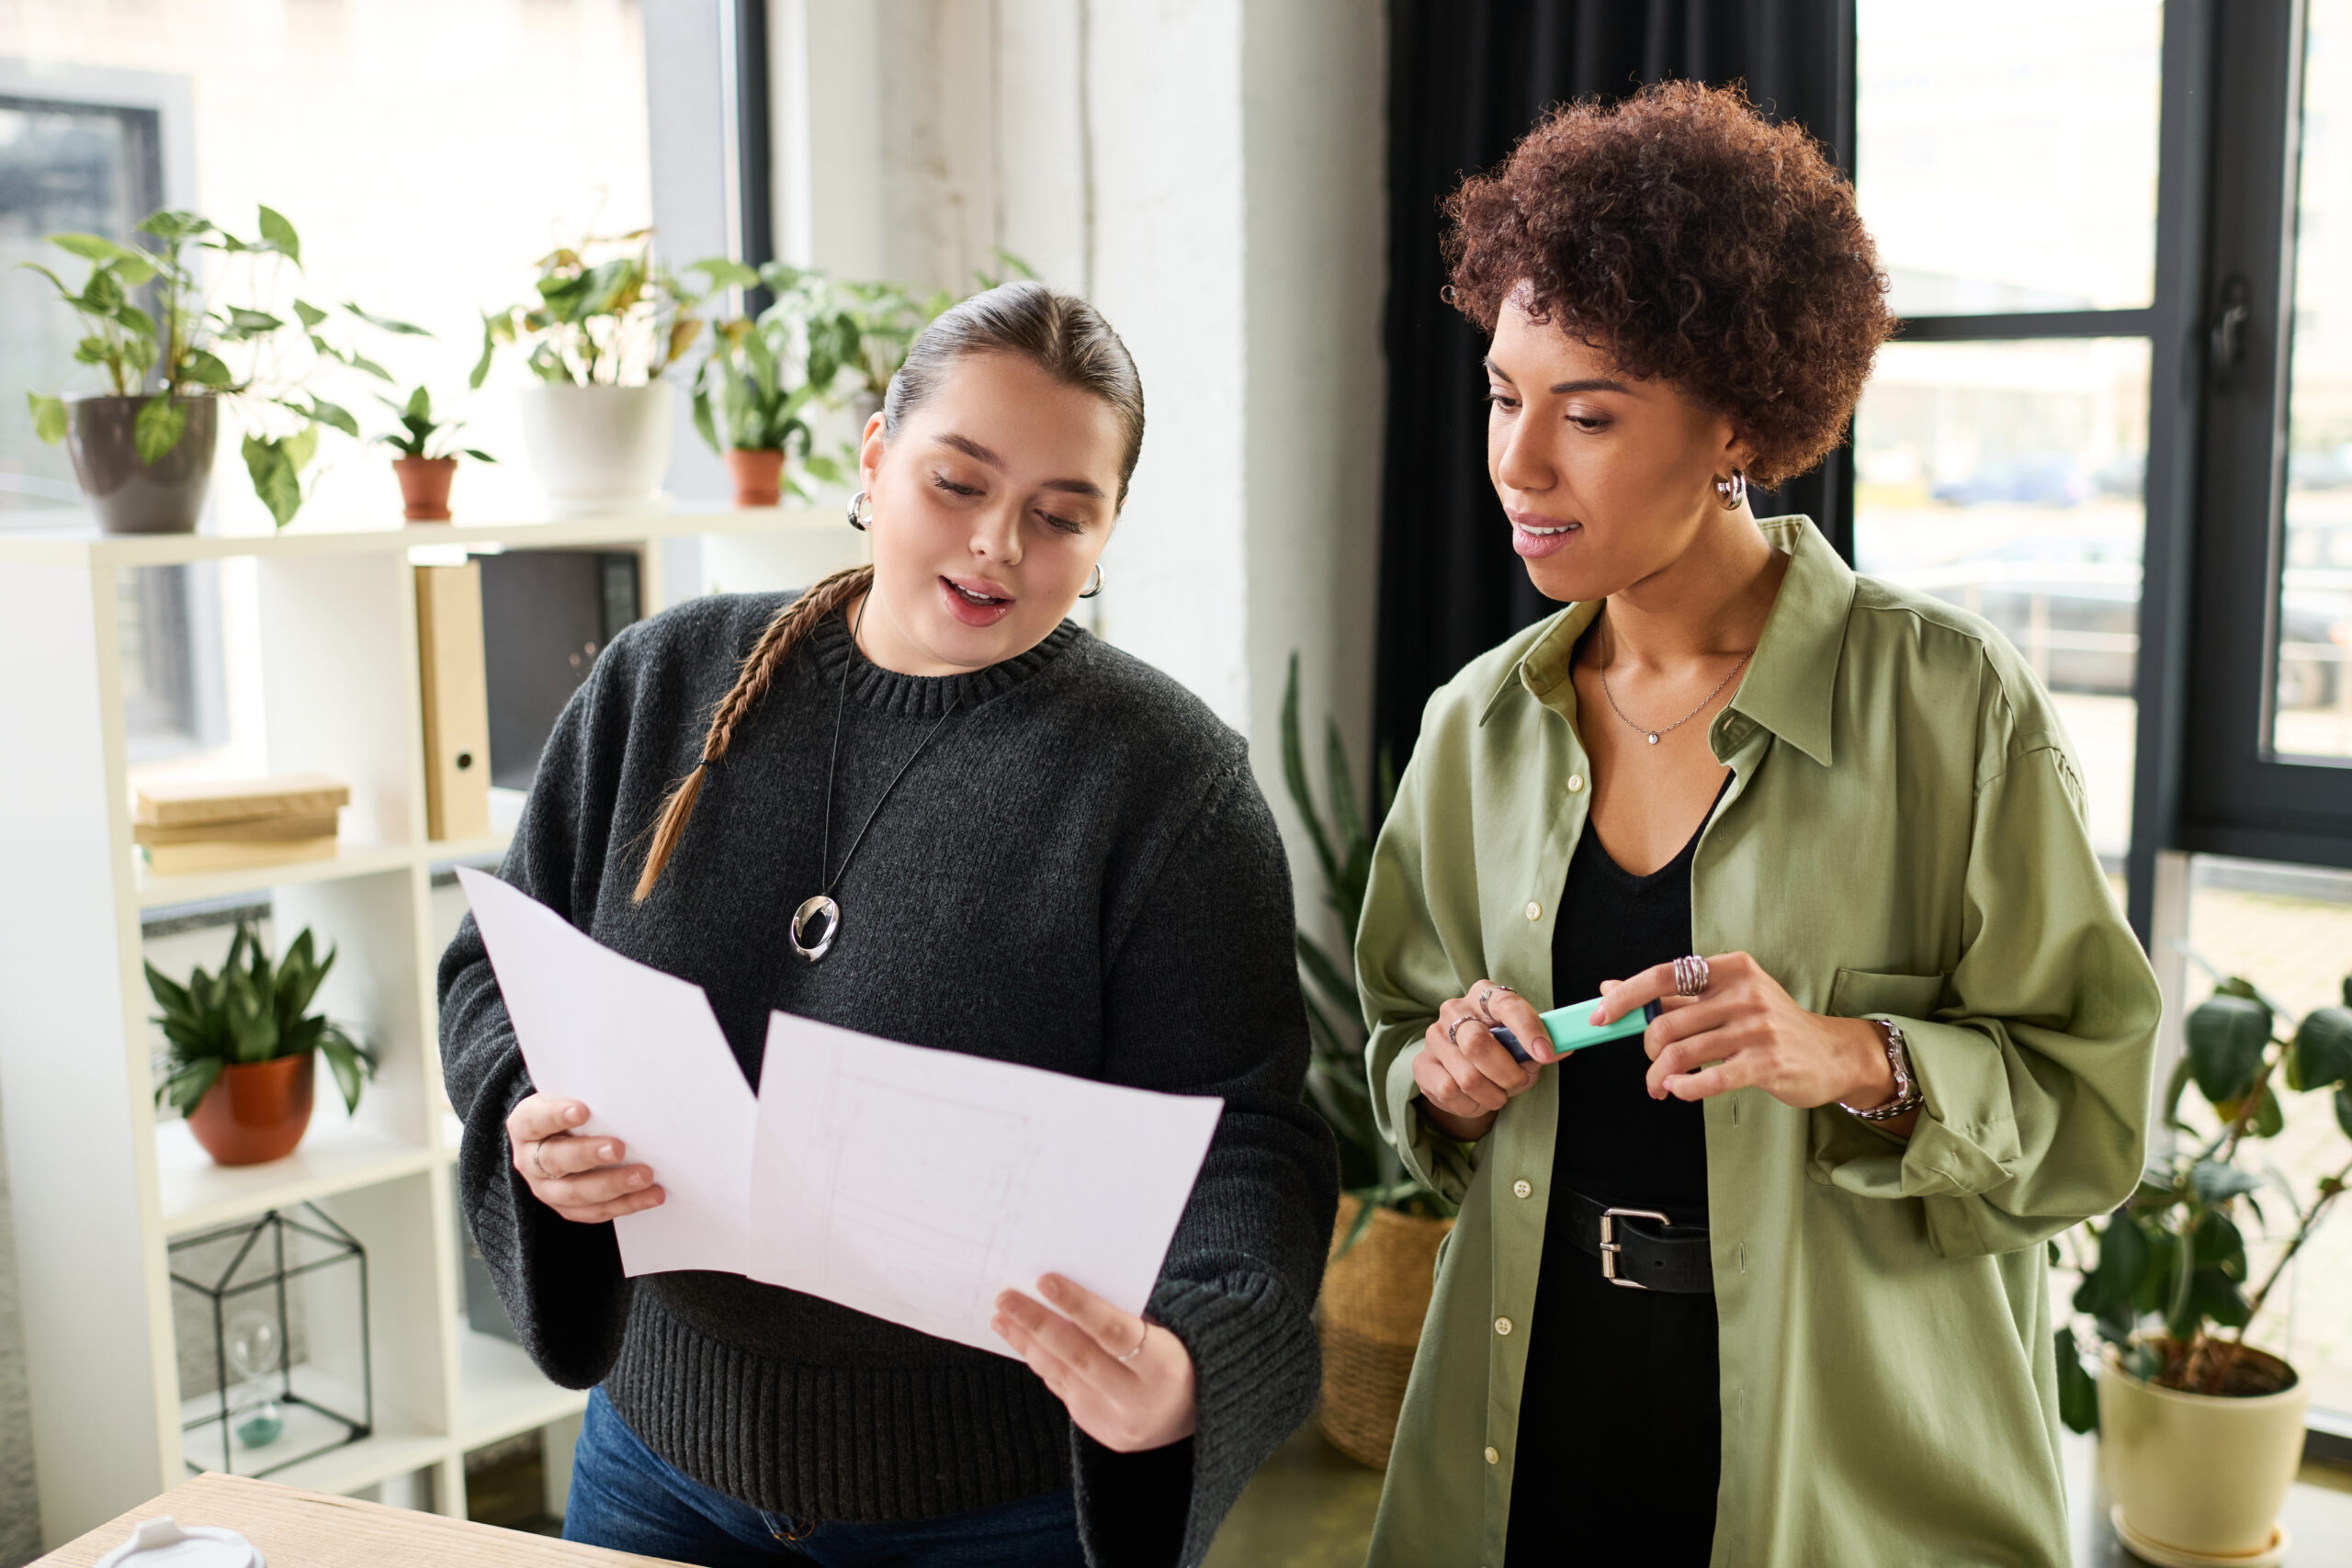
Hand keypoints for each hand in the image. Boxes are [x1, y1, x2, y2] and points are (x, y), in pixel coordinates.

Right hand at [506, 1093, 665, 1223]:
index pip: (535, 1120)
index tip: (583, 1110)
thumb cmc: (571, 1110)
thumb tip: (622, 1090)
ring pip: (575, 1193)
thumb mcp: (569, 1096)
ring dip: (613, 1185)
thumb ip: (587, 1095)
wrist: (560, 1137)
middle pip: (554, 1160)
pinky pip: (596, 1211)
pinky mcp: (567, 1209)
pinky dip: (627, 1204)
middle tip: (618, 1148)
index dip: (556, 1116)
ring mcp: (546, 1189)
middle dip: (588, 1155)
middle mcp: (529, 1160)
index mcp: (525, 1126)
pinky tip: (652, 1195)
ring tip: (644, 1176)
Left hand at [993, 1274, 1196, 1452]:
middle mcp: (1138, 1400)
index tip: (1044, 1280)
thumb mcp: (1164, 1331)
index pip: (1113, 1332)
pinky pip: (1063, 1388)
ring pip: (1062, 1374)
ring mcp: (1114, 1420)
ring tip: (1002, 1316)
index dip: (1078, 1305)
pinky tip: (1023, 1341)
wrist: (1196, 1411)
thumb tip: (1063, 1291)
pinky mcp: (1097, 1430)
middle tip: (1005, 1298)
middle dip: (1036, 1323)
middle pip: (1078, 1356)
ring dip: (1027, 1342)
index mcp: (1163, 1368)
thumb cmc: (1176, 1354)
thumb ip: (1122, 1316)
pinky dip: (1041, 1362)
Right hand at [1410, 980, 1550, 1140]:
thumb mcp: (1523, 1045)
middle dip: (1507, 1074)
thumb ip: (1542, 1045)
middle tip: (1519, 1083)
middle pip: (1478, 1044)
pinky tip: (1476, 1099)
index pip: (1506, 1005)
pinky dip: (1471, 1105)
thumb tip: (1564, 1047)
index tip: (1545, 1054)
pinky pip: (1449, 1091)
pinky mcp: (1422, 1065)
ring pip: (1468, 1077)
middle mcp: (1454, 1010)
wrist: (1461, 1070)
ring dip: (1493, 1095)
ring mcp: (1433, 1037)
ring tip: (1498, 1094)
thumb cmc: (1501, 1052)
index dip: (1528, 1029)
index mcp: (1484, 995)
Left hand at [1593, 953, 1912, 1129]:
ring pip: (1682, 1054)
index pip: (1663, 976)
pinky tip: (1679, 1091)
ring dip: (1659, 1076)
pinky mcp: (1767, 1063)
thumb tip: (1610, 987)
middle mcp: (1744, 992)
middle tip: (1650, 1065)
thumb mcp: (1725, 998)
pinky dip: (1683, 1088)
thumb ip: (1672, 995)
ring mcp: (1757, 1028)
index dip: (1625, 997)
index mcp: (1730, 968)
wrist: (1831, 1054)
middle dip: (1647, 1050)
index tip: (1600, 1017)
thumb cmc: (1769, 1024)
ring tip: (1658, 1086)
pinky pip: (1708, 1079)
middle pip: (1666, 1022)